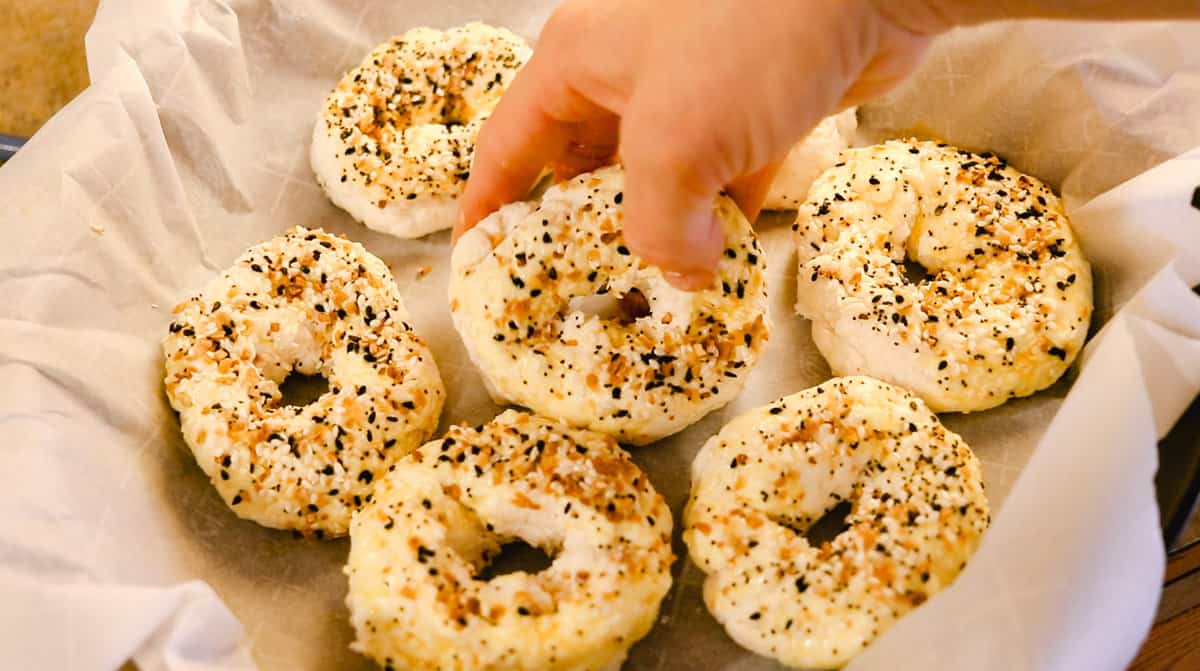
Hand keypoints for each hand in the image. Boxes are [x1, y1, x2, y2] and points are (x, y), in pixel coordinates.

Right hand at [455, 0, 931, 288]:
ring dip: (659, 229)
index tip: (479, 257)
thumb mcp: (674, 143)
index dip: (490, 205)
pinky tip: (721, 265)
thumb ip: (656, 226)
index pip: (512, 144)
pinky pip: (721, 174)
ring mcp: (694, 85)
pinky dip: (718, 217)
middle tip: (578, 289)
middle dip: (582, 228)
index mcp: (578, 61)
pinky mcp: (756, 104)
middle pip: (583, 163)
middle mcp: (627, 69)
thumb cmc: (747, 36)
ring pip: (658, 174)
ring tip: (652, 290)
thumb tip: (680, 274)